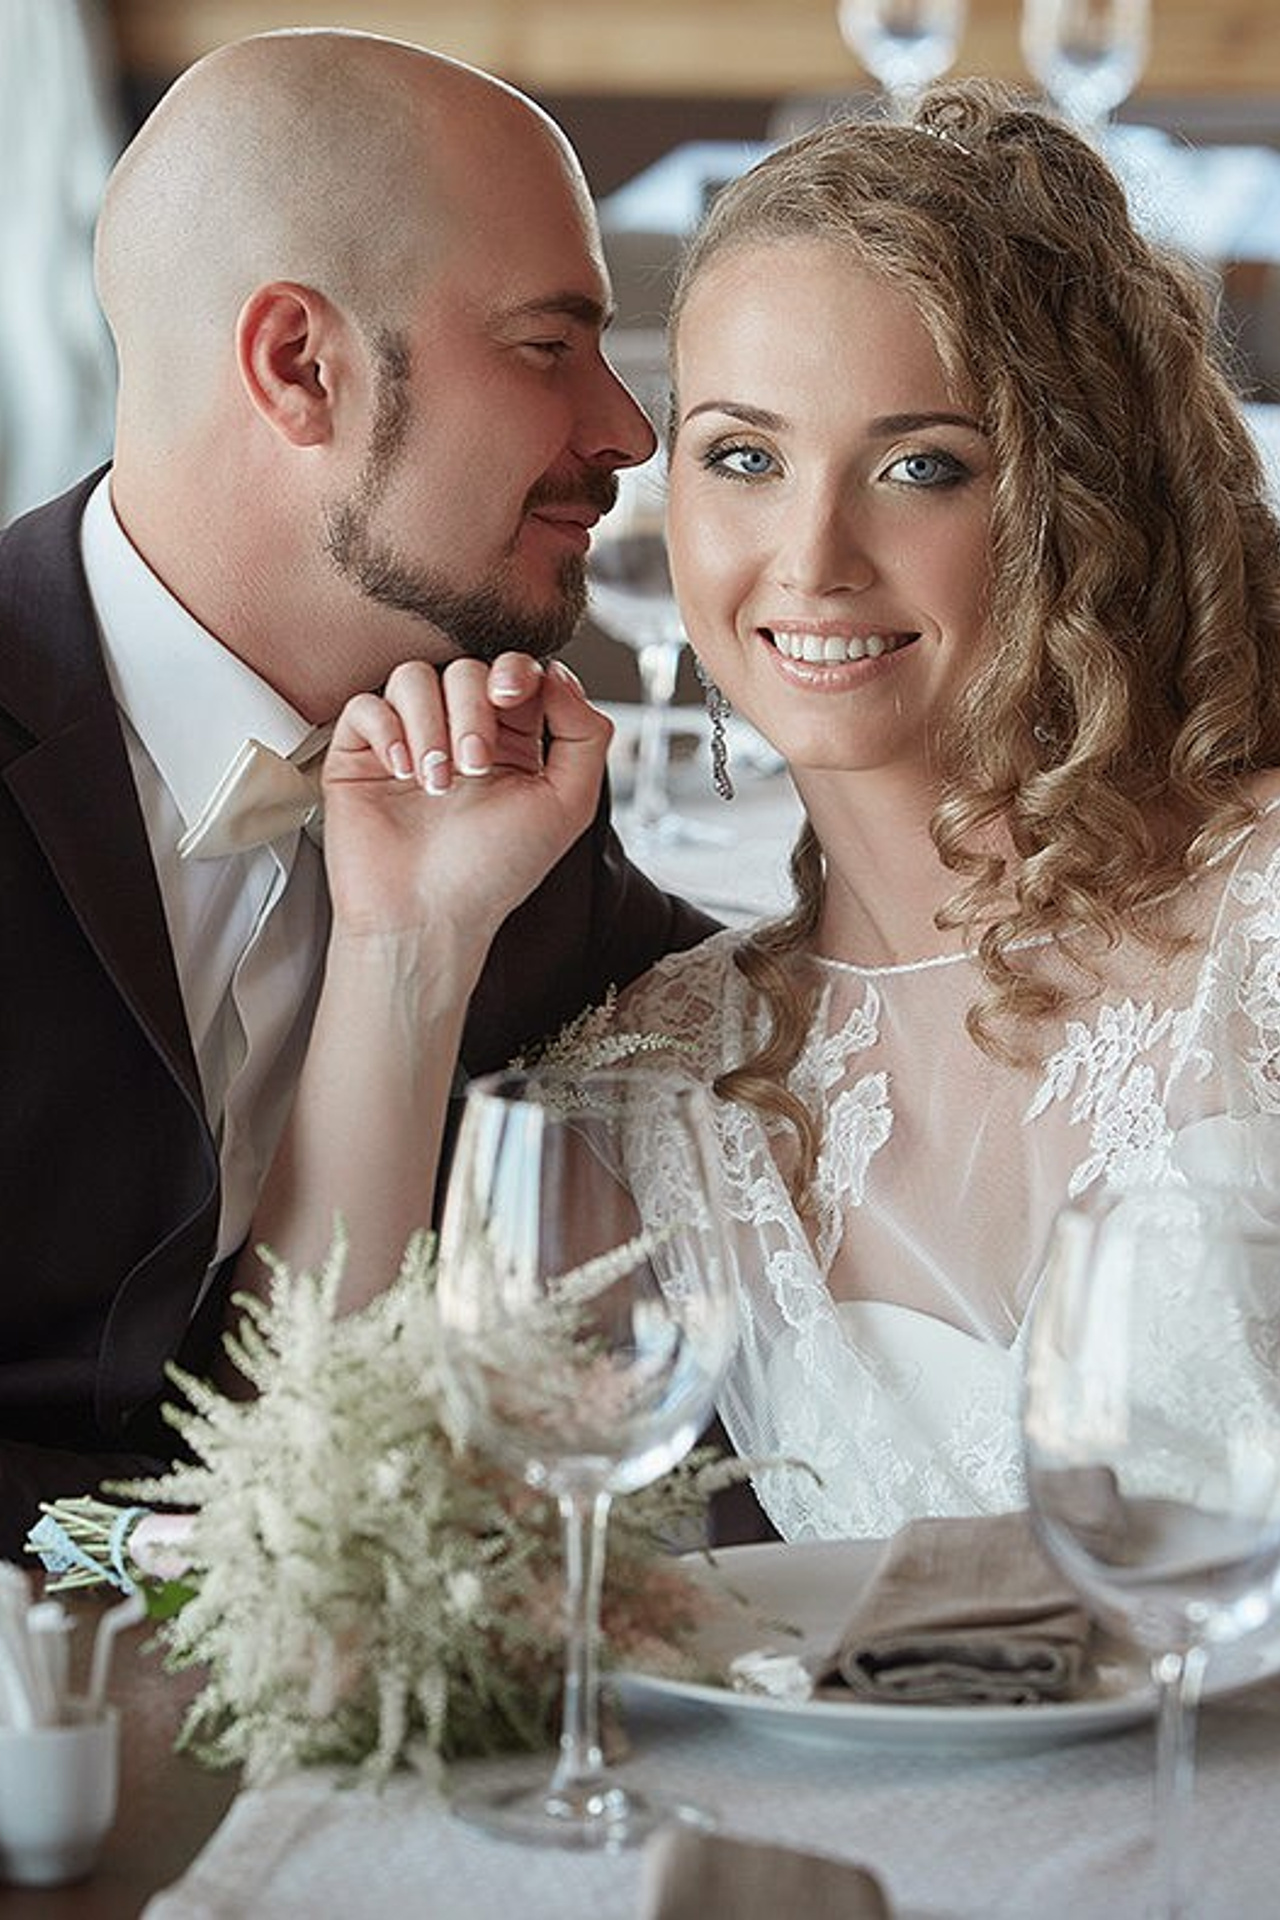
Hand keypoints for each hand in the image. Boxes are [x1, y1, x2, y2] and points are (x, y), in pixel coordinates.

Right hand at [320, 651, 612, 950]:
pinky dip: (386, 730)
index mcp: (510, 742)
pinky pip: (366, 704)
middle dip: (473, 709)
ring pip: (413, 678)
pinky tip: (401, 773)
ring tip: (436, 783)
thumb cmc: (494, 872)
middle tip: (474, 767)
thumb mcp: (568, 804)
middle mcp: (458, 734)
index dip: (514, 671)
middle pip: (465, 670)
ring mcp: (408, 741)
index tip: (511, 698)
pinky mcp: (360, 754)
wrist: (427, 916)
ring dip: (429, 724)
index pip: (512, 672)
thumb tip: (556, 675)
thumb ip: (585, 734)